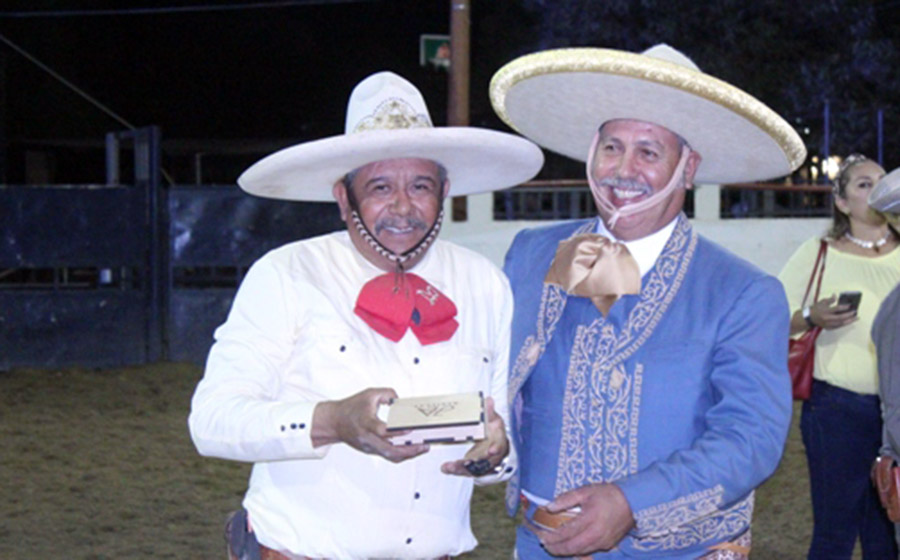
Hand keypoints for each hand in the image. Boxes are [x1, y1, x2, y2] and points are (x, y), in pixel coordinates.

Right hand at [312, 388, 428, 462]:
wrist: (334, 422)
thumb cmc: (350, 408)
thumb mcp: (369, 394)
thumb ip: (388, 393)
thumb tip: (401, 400)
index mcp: (366, 423)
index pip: (382, 431)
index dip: (397, 432)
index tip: (411, 429)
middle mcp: (367, 438)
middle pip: (390, 450)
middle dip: (409, 450)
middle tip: (424, 445)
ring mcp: (369, 446)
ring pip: (390, 456)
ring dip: (408, 455)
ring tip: (422, 448)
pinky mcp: (371, 450)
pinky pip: (388, 455)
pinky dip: (401, 454)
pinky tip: (411, 449)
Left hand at [441, 397, 508, 476]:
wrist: (495, 442)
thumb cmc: (494, 430)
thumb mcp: (493, 419)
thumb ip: (489, 412)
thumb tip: (488, 400)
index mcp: (499, 440)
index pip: (500, 445)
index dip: (496, 448)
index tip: (491, 450)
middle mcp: (493, 455)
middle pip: (485, 461)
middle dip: (474, 463)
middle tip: (464, 463)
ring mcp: (484, 463)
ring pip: (474, 469)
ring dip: (461, 469)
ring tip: (449, 467)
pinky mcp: (475, 468)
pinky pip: (466, 471)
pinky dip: (455, 470)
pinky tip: (445, 468)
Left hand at [534, 483, 634, 556]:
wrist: (633, 502)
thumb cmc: (607, 494)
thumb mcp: (585, 491)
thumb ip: (566, 499)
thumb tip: (549, 507)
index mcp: (589, 518)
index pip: (566, 532)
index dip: (552, 537)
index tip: (541, 536)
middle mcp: (596, 533)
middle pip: (572, 547)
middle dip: (556, 549)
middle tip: (545, 545)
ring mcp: (604, 541)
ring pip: (581, 552)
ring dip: (566, 551)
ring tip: (554, 548)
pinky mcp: (609, 545)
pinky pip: (590, 551)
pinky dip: (578, 551)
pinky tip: (571, 547)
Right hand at [809, 294, 857, 329]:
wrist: (809, 317)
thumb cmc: (816, 309)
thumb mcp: (822, 302)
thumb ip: (830, 299)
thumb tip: (836, 296)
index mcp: (825, 311)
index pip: (837, 309)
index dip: (844, 307)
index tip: (850, 305)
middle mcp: (827, 318)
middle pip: (840, 318)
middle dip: (849, 315)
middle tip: (855, 312)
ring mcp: (828, 324)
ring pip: (841, 323)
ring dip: (849, 321)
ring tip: (856, 318)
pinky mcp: (828, 328)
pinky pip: (838, 326)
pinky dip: (844, 324)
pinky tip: (849, 321)